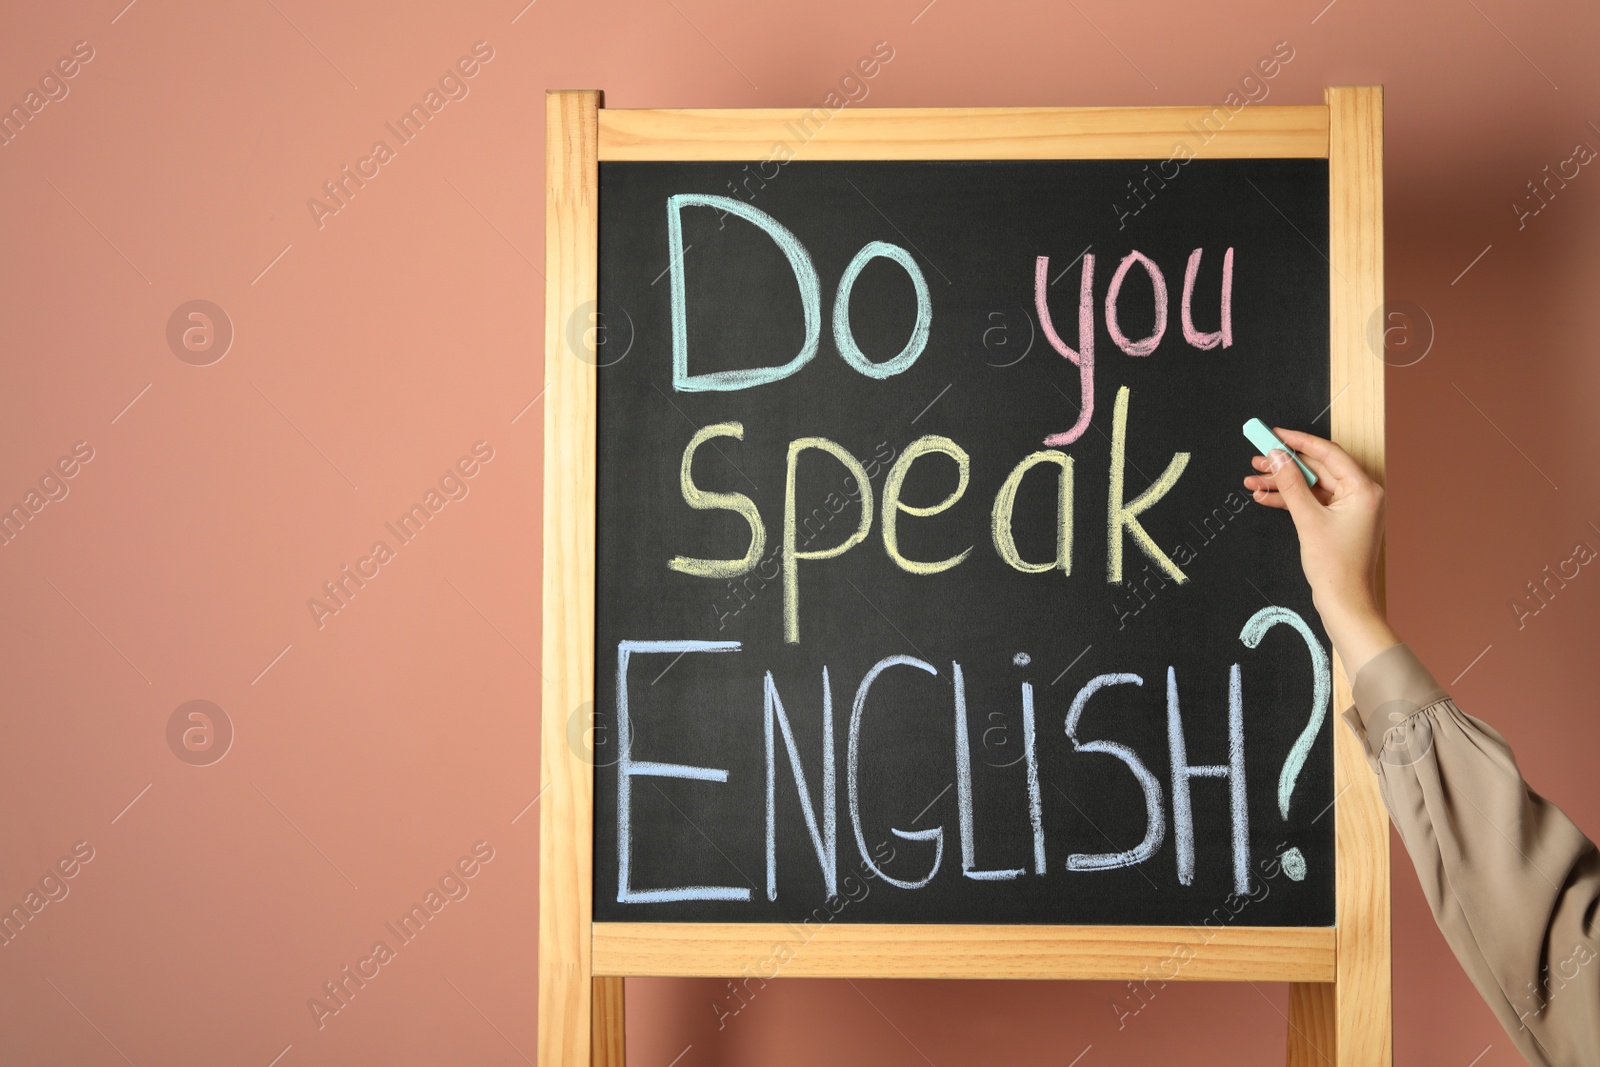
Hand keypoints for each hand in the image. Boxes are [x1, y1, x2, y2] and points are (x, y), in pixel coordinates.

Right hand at [1242, 428, 1398, 673]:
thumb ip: (1291, 484)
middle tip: (1257, 457)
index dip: (1298, 441)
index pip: (1328, 453)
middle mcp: (1360, 495)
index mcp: (1363, 489)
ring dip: (1281, 483)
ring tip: (1252, 479)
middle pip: (1317, 468)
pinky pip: (1311, 501)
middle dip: (1284, 464)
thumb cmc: (1336, 566)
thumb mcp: (1308, 519)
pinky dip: (1289, 499)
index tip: (1275, 433)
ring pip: (1310, 485)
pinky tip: (1264, 497)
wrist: (1343, 602)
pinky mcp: (1337, 521)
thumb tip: (1278, 457)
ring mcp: (1349, 509)